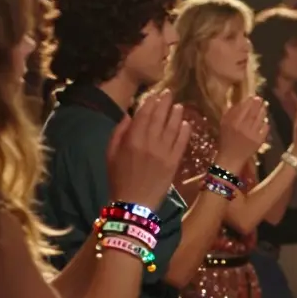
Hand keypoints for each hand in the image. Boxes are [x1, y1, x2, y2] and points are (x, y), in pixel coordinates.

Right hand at [107, 91, 191, 209]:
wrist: (133, 204)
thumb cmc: (118, 178)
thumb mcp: (110, 154)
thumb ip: (119, 132)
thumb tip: (129, 114)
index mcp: (132, 140)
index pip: (144, 115)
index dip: (150, 103)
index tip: (155, 94)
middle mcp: (149, 143)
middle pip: (159, 117)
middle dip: (164, 103)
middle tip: (169, 93)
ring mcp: (164, 152)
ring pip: (172, 127)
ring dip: (176, 114)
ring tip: (179, 105)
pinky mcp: (174, 162)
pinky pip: (181, 142)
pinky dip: (184, 131)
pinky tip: (186, 123)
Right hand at [217, 96, 268, 172]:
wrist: (230, 158)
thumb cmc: (226, 140)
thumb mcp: (224, 124)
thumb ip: (231, 112)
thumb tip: (241, 102)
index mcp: (233, 123)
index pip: (243, 109)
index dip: (249, 102)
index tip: (253, 96)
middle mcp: (243, 128)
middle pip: (253, 113)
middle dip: (258, 104)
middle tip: (261, 98)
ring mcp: (252, 135)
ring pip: (260, 119)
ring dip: (263, 112)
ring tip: (264, 106)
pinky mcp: (259, 141)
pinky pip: (265, 129)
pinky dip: (265, 123)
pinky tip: (265, 120)